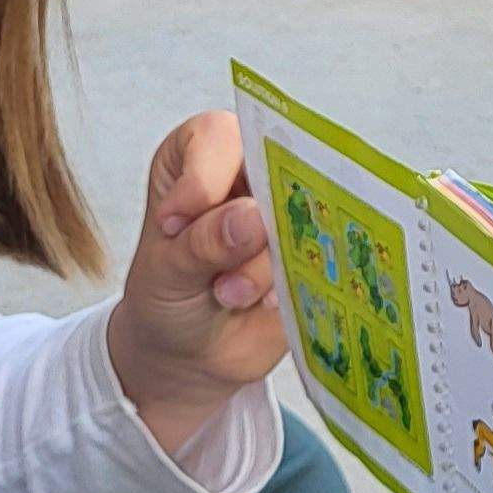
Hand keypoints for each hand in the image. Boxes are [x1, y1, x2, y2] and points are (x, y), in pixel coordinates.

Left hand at [109, 111, 287, 444]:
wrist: (191, 356)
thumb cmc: (166, 298)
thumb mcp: (166, 272)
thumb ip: (201, 242)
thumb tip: (251, 218)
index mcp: (199, 157)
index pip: (218, 136)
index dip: (205, 176)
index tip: (178, 224)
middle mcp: (249, 175)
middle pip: (276, 169)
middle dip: (250, 230)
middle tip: (219, 277)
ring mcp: (289, 212)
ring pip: (302, 218)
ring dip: (266, 266)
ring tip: (230, 296)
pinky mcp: (315, 251)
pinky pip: (327, 256)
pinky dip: (295, 283)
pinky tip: (266, 304)